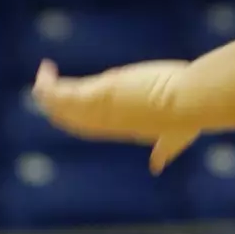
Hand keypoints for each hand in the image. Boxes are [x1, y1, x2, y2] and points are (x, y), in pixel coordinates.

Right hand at [30, 58, 199, 172]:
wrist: (192, 102)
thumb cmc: (190, 114)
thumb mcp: (176, 135)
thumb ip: (165, 147)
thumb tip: (158, 164)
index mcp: (121, 129)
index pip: (90, 127)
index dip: (76, 117)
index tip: (71, 103)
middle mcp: (107, 122)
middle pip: (70, 120)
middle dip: (55, 105)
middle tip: (46, 88)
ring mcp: (101, 108)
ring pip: (62, 107)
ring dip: (47, 92)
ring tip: (42, 76)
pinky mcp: (100, 94)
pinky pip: (64, 93)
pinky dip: (50, 84)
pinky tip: (45, 69)